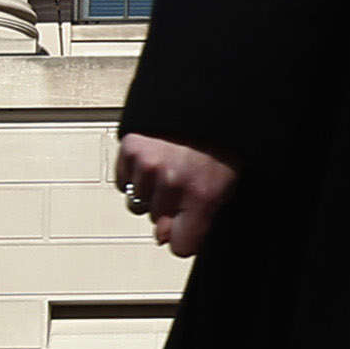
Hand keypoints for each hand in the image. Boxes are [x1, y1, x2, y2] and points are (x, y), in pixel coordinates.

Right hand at [116, 133, 239, 258]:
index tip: (187, 227)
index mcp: (202, 195)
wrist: (211, 102)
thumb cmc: (222, 141)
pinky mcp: (131, 148)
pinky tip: (153, 161)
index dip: (183, 238)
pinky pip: (123, 181)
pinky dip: (134, 175)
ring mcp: (148, 164)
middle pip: (157, 223)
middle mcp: (172, 182)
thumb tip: (164, 238)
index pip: (180, 246)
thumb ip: (197, 219)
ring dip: (151, 192)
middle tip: (184, 184)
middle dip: (169, 210)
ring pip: (137, 203)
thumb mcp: (226, 186)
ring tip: (169, 169)